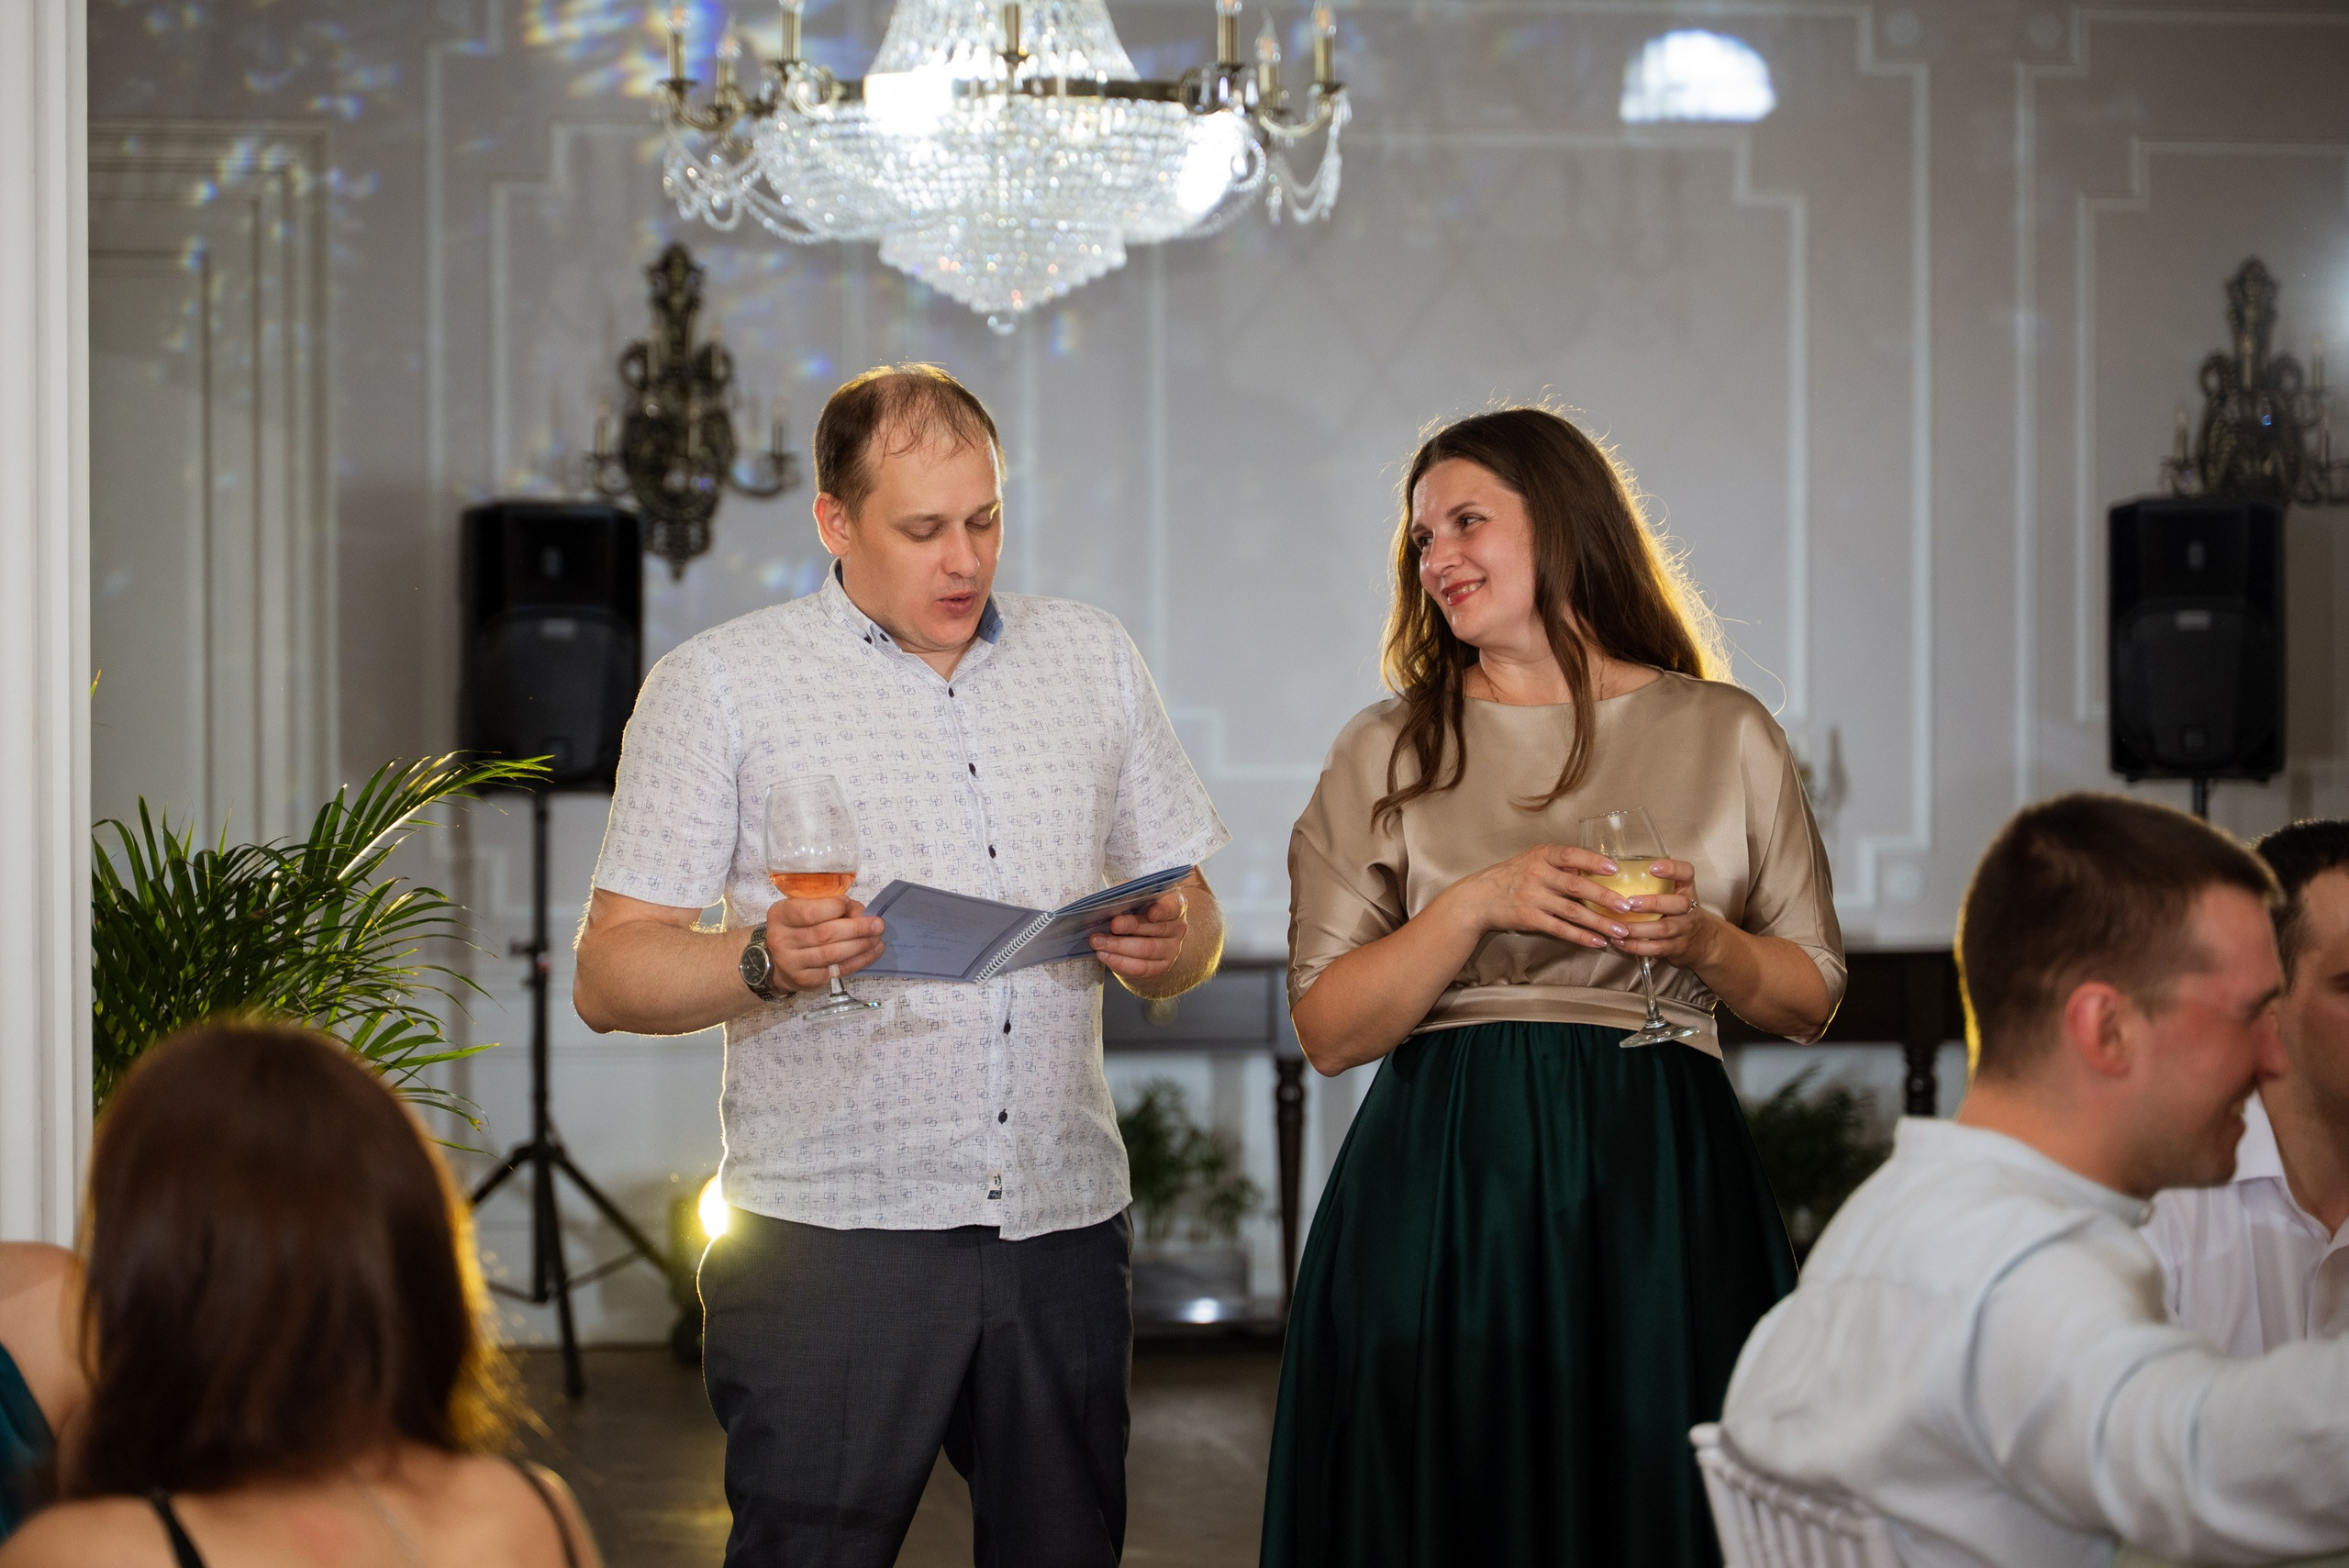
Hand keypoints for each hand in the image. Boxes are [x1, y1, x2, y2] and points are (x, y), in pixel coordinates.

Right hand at [764, 895, 885, 992]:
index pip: (809, 912)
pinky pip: (837, 971)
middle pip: (824, 934)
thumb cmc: (798, 928)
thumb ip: (830, 906)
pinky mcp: (805, 980)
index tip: (852, 906)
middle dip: (856, 929)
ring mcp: (791, 963)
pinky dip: (859, 961)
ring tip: (877, 938)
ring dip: (860, 946)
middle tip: (878, 925)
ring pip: (832, 955)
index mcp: (780, 915)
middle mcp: (781, 940)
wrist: (778, 960)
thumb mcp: (805, 908)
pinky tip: (872, 952)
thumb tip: (861, 913)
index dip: (835, 908)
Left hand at [1090, 889, 1188, 980]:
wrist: (1144, 935)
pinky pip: (1141, 968)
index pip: (1172, 907)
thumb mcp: (1136, 898)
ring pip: (1147, 950)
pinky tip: (1105, 956)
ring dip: (1119, 947)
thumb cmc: (1139, 911)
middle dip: (1131, 927)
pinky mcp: (1161, 967)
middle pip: (1156, 929)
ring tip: (1099, 943)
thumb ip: (1127, 893)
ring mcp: (1171, 949)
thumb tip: (1114, 894)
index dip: (1162, 910)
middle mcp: (1177, 928)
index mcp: (1175, 905)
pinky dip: (1121, 963)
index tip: (1150, 912)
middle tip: (1112, 925)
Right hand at [1439, 844, 1653, 950]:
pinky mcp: (1529, 919)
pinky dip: (1581, 936)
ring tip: (1620, 930)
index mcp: (1541, 855)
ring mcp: (1533, 898)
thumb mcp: (1532, 861)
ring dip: (1599, 922)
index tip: (1614, 868)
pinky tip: (1597, 941)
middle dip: (1605, 897)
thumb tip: (1595, 872)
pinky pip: (1560, 929)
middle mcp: (1537, 875)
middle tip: (1627, 906)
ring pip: (1572, 912)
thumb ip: (1559, 864)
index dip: (1593, 861)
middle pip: (1576, 886)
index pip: (1570, 855)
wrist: (1478, 898)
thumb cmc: (1511, 877)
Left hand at [1604, 856, 1720, 965]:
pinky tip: (1620, 941)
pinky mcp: (1676, 947)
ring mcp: (1683, 929)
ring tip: (1617, 927)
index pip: (1687, 873)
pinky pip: (1656, 948)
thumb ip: (1652, 882)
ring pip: (1663, 929)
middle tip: (1629, 903)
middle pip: (1678, 904)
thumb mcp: (1673, 892)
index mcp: (1686, 888)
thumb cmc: (1675, 910)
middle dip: (1652, 903)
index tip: (1652, 868)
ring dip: (1638, 929)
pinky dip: (1636, 946)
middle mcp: (1689, 908)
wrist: (1701, 940)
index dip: (1672, 869)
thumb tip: (1609, 869)